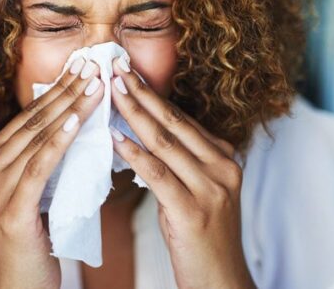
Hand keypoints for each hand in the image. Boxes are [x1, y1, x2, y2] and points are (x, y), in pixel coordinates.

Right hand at [0, 57, 103, 288]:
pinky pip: (39, 167)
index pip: (26, 119)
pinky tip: (77, 121)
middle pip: (31, 123)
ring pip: (37, 139)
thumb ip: (41, 161)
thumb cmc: (30, 241)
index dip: (55, 91)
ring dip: (70, 109)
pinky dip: (59, 141)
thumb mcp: (32, 193)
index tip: (81, 69)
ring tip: (94, 86)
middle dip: (65, 91)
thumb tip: (73, 124)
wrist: (17, 288)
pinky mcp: (9, 210)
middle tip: (92, 65)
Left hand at [108, 57, 255, 288]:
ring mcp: (211, 188)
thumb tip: (138, 130)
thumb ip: (175, 160)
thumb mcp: (194, 189)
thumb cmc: (200, 235)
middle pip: (174, 122)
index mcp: (223, 157)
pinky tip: (114, 137)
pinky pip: (158, 173)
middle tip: (115, 66)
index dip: (152, 93)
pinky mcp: (192, 210)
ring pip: (164, 142)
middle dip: (141, 92)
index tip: (127, 71)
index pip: (182, 118)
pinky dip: (135, 152)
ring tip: (110, 90)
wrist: (221, 280)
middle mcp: (222, 167)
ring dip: (134, 112)